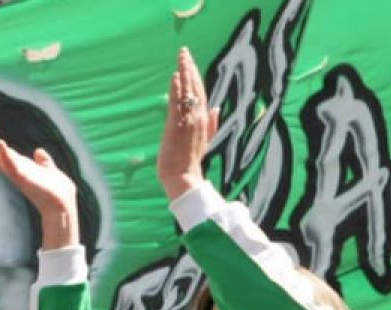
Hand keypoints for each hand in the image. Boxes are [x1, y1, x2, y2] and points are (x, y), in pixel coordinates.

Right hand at [0, 113, 77, 249]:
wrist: (63, 207)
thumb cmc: (57, 192)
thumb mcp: (50, 171)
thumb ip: (44, 162)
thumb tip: (38, 151)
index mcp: (21, 167)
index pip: (2, 150)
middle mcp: (16, 171)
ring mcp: (19, 176)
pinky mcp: (25, 180)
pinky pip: (12, 167)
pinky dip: (6, 156)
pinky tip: (1, 143)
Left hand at [157, 47, 220, 201]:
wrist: (183, 176)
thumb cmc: (190, 160)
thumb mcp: (205, 140)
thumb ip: (212, 123)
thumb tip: (216, 108)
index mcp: (204, 119)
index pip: (201, 92)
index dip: (196, 76)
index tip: (191, 62)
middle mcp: (197, 117)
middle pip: (195, 87)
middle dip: (189, 68)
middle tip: (184, 52)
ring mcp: (187, 121)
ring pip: (186, 92)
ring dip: (183, 73)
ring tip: (180, 57)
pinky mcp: (175, 126)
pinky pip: (177, 104)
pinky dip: (176, 90)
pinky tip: (175, 77)